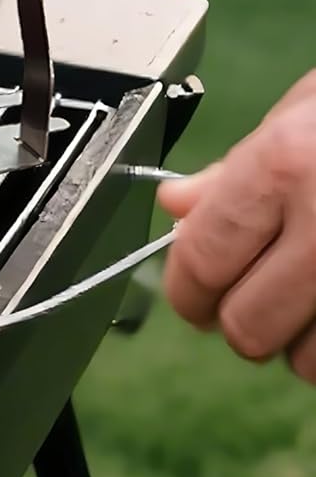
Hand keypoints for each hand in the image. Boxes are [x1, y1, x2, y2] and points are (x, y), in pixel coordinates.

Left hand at [158, 71, 315, 383]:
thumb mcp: (305, 112)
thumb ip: (236, 171)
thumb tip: (175, 205)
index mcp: (284, 168)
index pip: (202, 260)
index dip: (188, 289)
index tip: (193, 296)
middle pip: (248, 328)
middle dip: (242, 321)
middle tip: (255, 298)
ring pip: (310, 364)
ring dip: (304, 344)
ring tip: (315, 299)